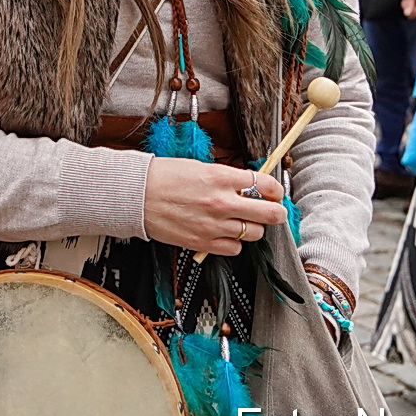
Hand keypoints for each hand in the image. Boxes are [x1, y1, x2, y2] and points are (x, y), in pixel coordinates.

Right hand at [143, 159, 285, 254]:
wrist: (137, 195)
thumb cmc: (163, 177)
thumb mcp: (200, 167)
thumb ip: (227, 178)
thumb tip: (248, 186)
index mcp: (221, 177)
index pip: (264, 184)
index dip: (275, 189)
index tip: (275, 192)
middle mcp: (222, 202)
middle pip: (269, 213)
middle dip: (278, 213)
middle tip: (277, 212)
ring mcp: (214, 225)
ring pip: (254, 233)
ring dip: (253, 227)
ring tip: (244, 222)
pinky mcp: (203, 243)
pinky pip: (234, 249)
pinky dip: (234, 243)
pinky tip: (225, 234)